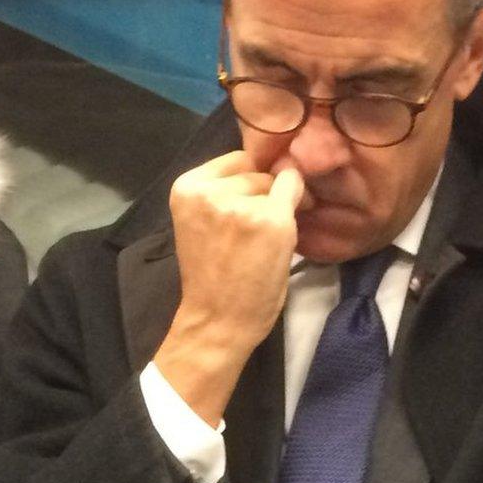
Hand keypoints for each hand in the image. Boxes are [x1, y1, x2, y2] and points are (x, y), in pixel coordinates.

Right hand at [154, 153, 304, 424]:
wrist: (218, 321)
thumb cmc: (212, 278)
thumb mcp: (203, 222)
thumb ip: (223, 194)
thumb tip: (266, 166)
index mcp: (186, 188)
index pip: (234, 160)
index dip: (248, 181)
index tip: (246, 208)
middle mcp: (211, 190)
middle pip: (255, 170)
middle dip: (262, 194)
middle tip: (254, 233)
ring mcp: (243, 204)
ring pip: (275, 184)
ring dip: (277, 207)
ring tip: (262, 242)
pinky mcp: (273, 219)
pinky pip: (295, 195)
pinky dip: (296, 213)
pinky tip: (280, 240)